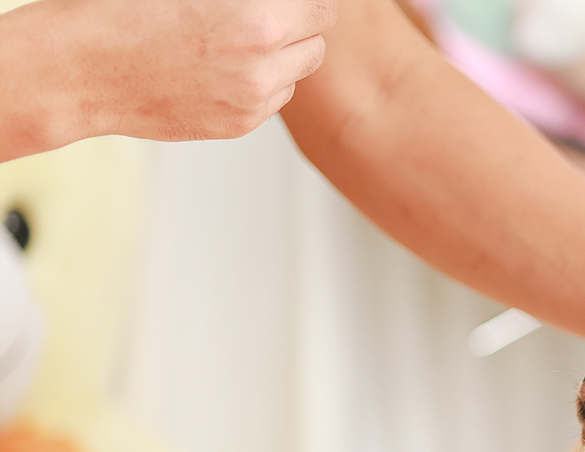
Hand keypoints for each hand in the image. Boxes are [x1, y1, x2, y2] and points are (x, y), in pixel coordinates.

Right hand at [2, 0, 336, 157]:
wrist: (80, 69)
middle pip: (318, 42)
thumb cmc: (120, 11)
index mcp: (256, 18)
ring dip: (282, 56)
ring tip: (235, 39)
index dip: (306, 1)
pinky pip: (273, 99)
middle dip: (298, 25)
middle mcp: (262, 64)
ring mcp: (252, 101)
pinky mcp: (239, 125)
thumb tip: (278, 2)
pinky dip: (260, 83)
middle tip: (265, 14)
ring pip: (298, 73)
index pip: (322, 7)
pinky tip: (220, 66)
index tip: (290, 1)